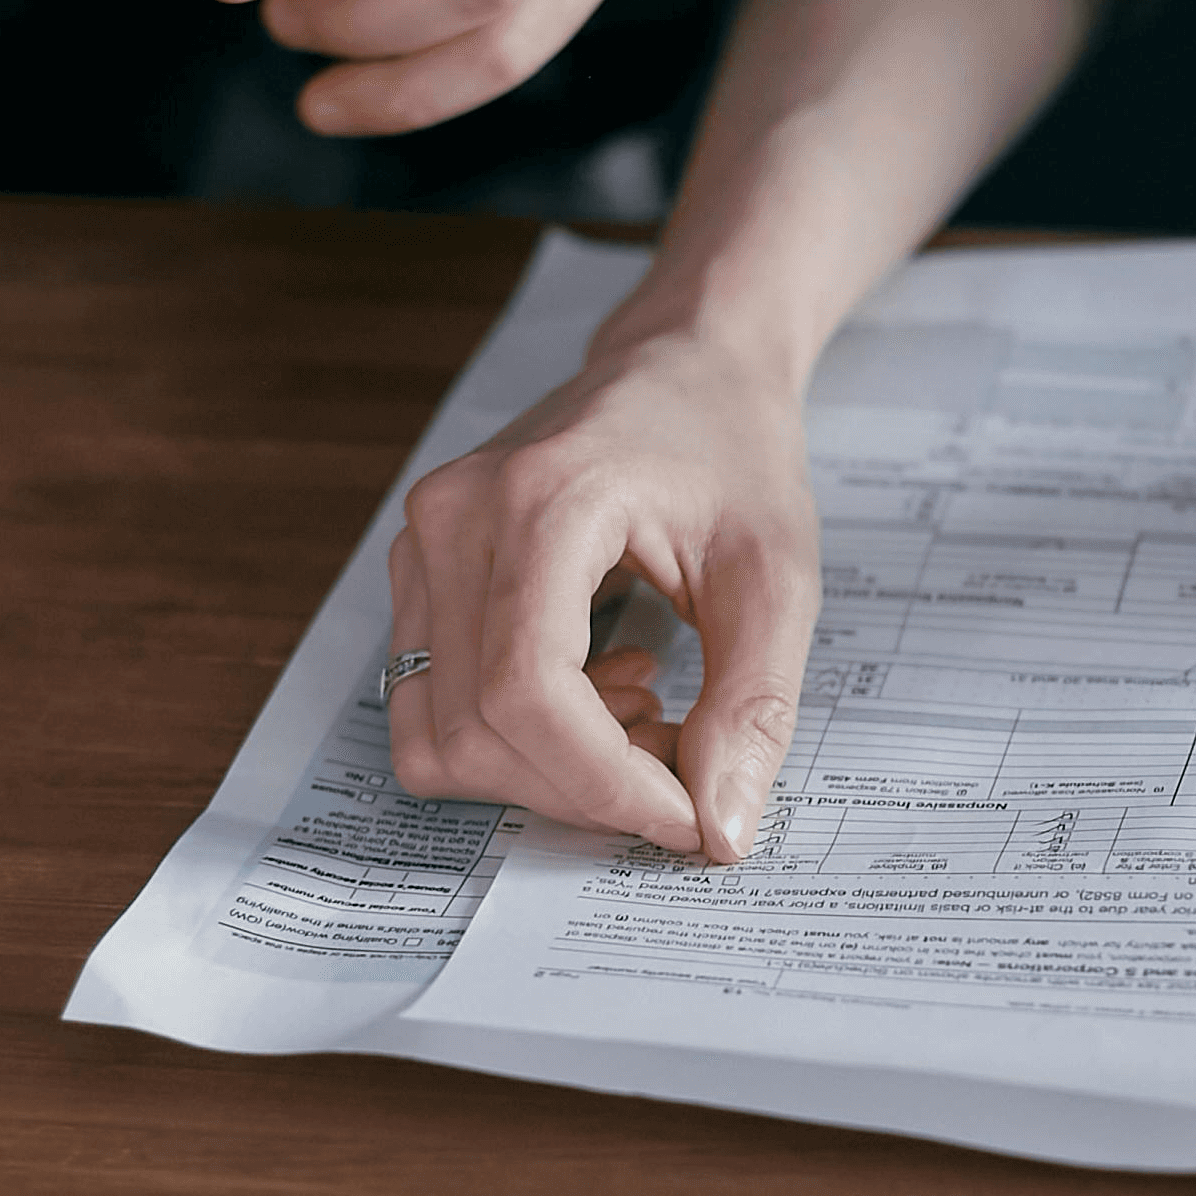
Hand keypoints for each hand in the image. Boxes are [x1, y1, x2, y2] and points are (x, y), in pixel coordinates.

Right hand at [385, 331, 818, 860]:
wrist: (683, 364)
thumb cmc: (731, 447)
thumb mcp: (778, 575)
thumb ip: (752, 706)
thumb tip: (721, 831)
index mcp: (541, 500)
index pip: (529, 693)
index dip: (605, 784)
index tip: (688, 818)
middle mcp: (455, 519)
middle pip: (477, 729)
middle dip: (584, 788)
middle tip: (681, 768)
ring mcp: (421, 544)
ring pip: (438, 735)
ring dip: (543, 771)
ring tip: (641, 717)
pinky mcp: (418, 572)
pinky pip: (432, 705)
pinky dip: (511, 741)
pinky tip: (597, 693)